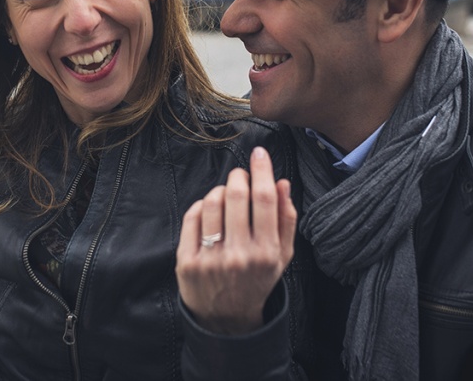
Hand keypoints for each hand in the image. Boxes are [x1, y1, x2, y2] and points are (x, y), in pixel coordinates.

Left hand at [175, 146, 296, 334]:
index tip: (259, 154)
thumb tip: (282, 182)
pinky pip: (192, 217)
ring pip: (211, 203)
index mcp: (266, 252)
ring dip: (219, 189)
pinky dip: (201, 205)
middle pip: (236, 195)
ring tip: (225, 196)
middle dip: (238, 176)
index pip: (264, 199)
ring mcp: (211, 260)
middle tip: (240, 175)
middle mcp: (239, 256)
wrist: (226, 318)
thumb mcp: (282, 255)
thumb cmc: (257, 280)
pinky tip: (209, 211)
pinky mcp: (187, 262)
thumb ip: (285, 218)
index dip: (262, 170)